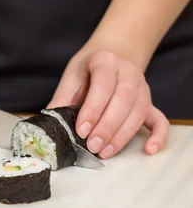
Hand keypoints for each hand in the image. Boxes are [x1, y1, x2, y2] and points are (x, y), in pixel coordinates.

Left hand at [47, 48, 168, 157]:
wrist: (112, 55)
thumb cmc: (87, 71)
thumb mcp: (71, 78)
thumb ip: (61, 101)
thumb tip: (48, 128)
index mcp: (105, 62)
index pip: (103, 84)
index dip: (93, 109)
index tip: (82, 130)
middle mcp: (128, 72)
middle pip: (124, 99)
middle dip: (107, 126)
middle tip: (92, 146)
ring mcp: (142, 88)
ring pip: (139, 112)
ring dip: (122, 135)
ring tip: (105, 152)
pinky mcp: (150, 103)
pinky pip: (159, 120)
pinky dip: (158, 136)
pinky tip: (149, 150)